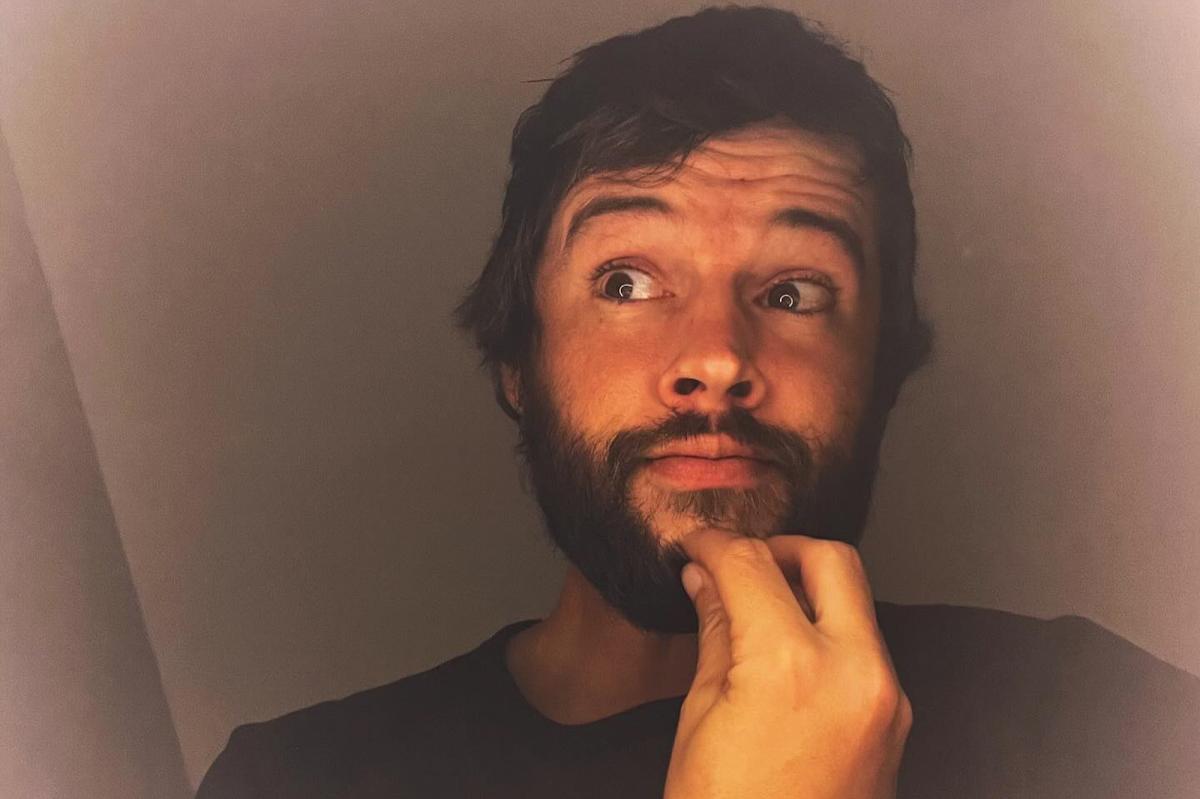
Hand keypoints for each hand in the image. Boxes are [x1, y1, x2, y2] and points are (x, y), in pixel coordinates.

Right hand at [664, 530, 911, 798]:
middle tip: (739, 564)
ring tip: (756, 610)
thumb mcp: (699, 718)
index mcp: (792, 668)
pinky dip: (827, 631)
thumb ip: (714, 633)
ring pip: (857, 602)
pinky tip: (785, 652)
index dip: (714, 544)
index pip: (752, 565)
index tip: (696, 545)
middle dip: (780, 549)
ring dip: (808, 589)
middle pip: (831, 560)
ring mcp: (885, 699)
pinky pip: (865, 648)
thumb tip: (706, 580)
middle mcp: (854, 673)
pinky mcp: (896, 721)